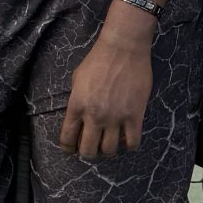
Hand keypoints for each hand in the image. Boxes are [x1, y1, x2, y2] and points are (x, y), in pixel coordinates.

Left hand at [57, 7, 154, 159]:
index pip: (67, 139)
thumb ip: (76, 100)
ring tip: (111, 143)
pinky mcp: (134, 116)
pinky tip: (128, 139)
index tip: (72, 148)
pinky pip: (132, 142)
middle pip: (88, 151)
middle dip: (88, 153)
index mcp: (77, 106)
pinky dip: (130, 145)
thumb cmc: (98, 59)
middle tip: (93, 148)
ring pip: (109, 151)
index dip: (69, 148)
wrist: (123, 48)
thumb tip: (79, 116)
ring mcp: (115, 118)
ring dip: (108, 151)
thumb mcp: (77, 79)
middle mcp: (94, 116)